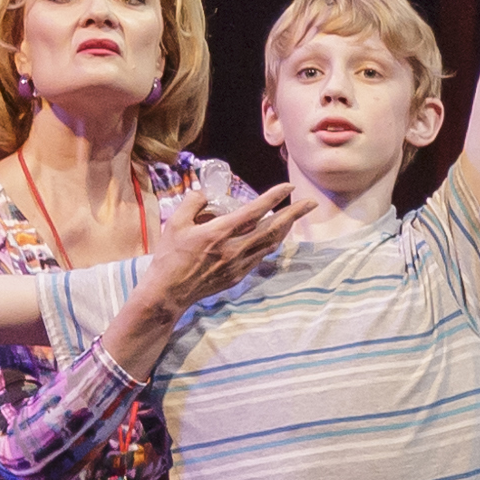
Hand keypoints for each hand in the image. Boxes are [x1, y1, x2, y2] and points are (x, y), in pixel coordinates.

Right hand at [132, 175, 308, 324]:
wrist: (168, 292)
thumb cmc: (169, 256)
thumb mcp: (174, 223)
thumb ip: (193, 202)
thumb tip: (207, 194)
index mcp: (219, 233)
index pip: (254, 211)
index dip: (274, 197)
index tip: (289, 187)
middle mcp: (234, 249)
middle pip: (273, 229)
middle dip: (294, 214)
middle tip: (310, 203)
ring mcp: (238, 265)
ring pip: (270, 244)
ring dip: (286, 229)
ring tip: (294, 217)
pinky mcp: (237, 276)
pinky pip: (260, 257)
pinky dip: (270, 244)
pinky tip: (272, 237)